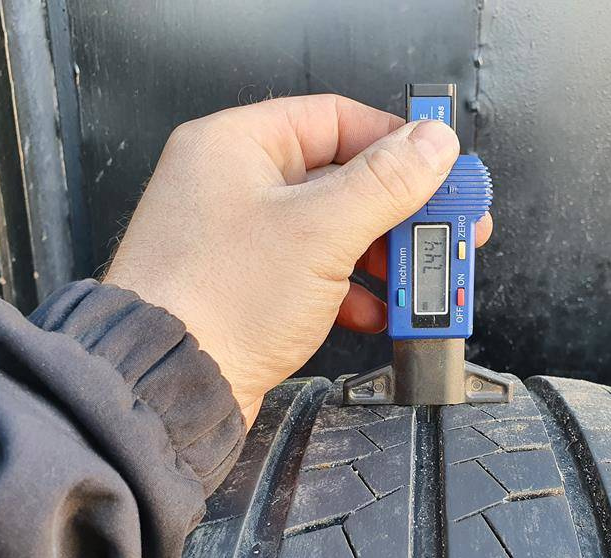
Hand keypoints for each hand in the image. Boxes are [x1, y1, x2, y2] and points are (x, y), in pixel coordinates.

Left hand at [104, 95, 492, 425]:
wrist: (167, 386)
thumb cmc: (212, 303)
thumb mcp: (320, 232)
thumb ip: (385, 184)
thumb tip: (431, 145)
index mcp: (236, 145)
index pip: (336, 118)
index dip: (396, 142)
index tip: (440, 165)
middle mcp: (232, 184)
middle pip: (340, 178)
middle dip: (398, 210)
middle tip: (443, 225)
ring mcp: (238, 238)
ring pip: (330, 230)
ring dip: (378, 255)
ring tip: (417, 275)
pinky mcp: (245, 285)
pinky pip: (312, 272)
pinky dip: (348, 290)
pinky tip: (375, 310)